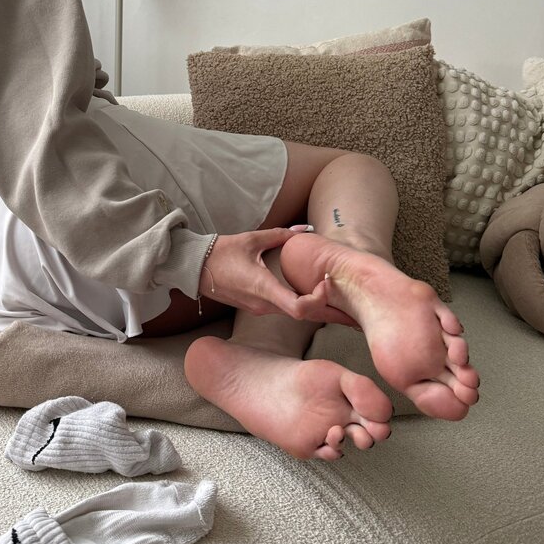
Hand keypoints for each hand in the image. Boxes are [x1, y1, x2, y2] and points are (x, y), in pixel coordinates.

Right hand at [197, 228, 360, 326]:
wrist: (194, 267)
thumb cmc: (221, 252)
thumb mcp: (253, 239)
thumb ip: (282, 235)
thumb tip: (306, 229)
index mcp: (264, 288)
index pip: (300, 308)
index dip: (320, 300)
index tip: (329, 283)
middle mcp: (263, 304)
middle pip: (303, 314)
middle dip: (326, 308)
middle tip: (348, 303)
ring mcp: (258, 309)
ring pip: (294, 313)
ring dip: (314, 307)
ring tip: (335, 297)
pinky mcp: (256, 307)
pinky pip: (284, 309)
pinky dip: (301, 304)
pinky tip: (312, 295)